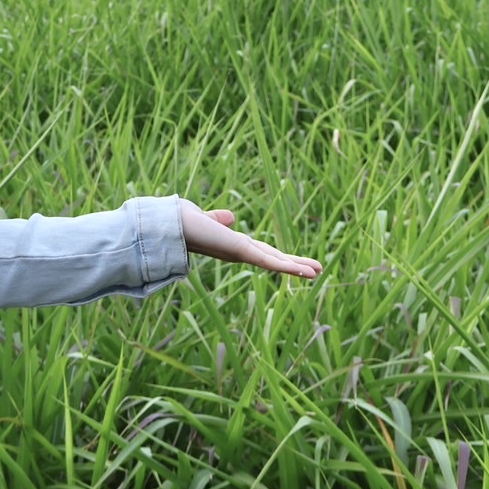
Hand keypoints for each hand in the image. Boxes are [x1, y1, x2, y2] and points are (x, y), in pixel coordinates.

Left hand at [178, 199, 321, 278]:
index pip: (263, 251)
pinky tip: (304, 271)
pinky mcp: (240, 251)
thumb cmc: (183, 221)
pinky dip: (286, 266)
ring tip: (318, 272)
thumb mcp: (207, 220)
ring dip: (296, 267)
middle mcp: (238, 252)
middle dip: (294, 264)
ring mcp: (240, 253)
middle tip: (317, 271)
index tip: (295, 262)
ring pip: (275, 261)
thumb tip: (230, 217)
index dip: (280, 256)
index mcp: (233, 245)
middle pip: (273, 258)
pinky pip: (268, 261)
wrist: (170, 224)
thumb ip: (218, 220)